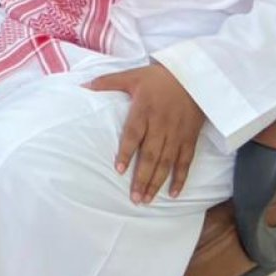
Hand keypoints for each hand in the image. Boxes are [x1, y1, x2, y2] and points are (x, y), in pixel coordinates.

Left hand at [86, 63, 205, 203]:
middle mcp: (161, 125)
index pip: (133, 134)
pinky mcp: (189, 138)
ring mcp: (176, 134)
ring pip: (166, 162)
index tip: (119, 169)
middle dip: (142, 178)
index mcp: (144, 110)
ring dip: (157, 182)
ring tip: (147, 199)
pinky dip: (181, 178)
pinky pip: (186, 161)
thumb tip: (82, 86)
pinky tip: (173, 194)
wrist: (193, 76)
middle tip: (135, 198)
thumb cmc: (158, 78)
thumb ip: (107, 82)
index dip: (126, 152)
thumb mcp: (132, 75)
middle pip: (151, 155)